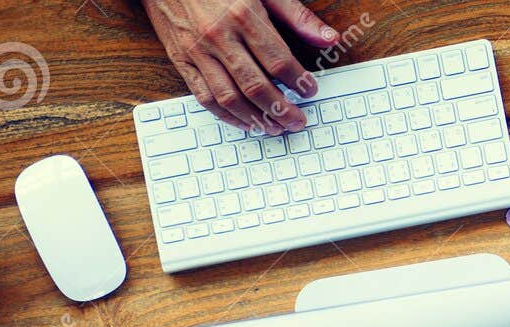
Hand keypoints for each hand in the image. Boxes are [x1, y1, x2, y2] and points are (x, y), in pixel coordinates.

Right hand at [141, 0, 340, 131]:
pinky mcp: (180, 59)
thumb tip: (329, 39)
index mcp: (243, 16)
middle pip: (256, 87)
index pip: (279, 61)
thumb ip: (296, 16)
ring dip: (255, 120)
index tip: (310, 91)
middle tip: (297, 121)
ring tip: (274, 128)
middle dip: (281, 111)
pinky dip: (226, 116)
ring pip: (229, 98)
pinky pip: (204, 97)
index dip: (299, 82)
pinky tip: (244, 122)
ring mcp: (197, 50)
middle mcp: (219, 36)